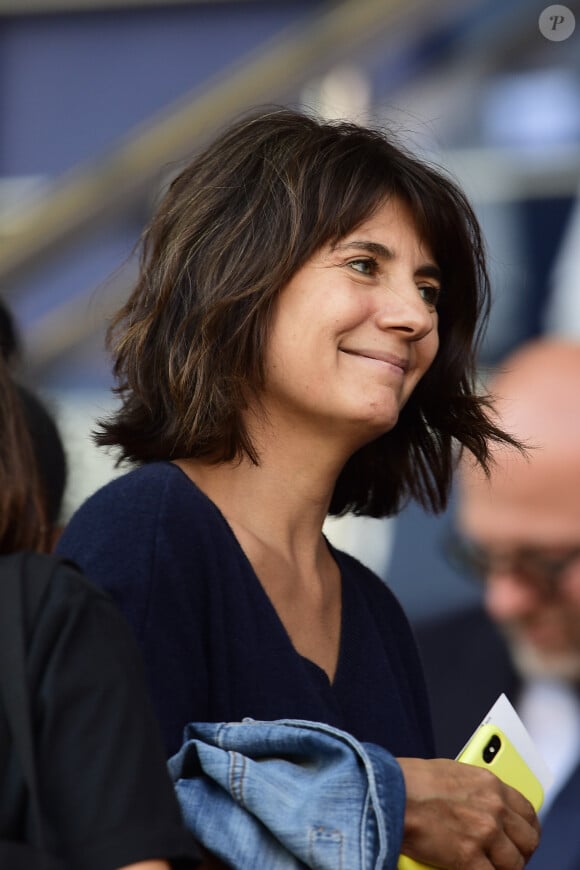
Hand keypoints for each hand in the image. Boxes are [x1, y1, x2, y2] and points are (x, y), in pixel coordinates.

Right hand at [397, 758, 540, 868]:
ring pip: (513, 864)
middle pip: (527, 840)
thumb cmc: (410, 780)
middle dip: (520, 852)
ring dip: (503, 869)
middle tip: (509, 858)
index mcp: (490, 784)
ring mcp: (484, 833)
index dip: (527, 829)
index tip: (521, 836)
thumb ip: (473, 790)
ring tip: (491, 868)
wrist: (390, 794)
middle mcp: (493, 807)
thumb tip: (478, 805)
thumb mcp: (452, 773)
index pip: (526, 811)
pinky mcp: (469, 857)